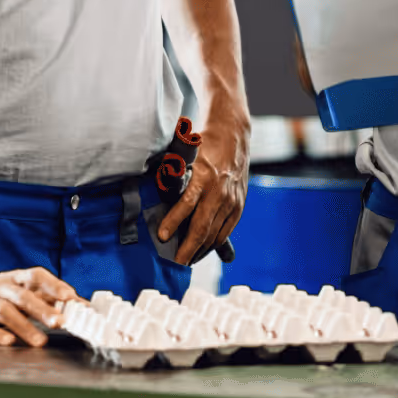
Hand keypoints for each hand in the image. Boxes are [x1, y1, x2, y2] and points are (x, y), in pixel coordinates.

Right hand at [0, 267, 78, 346]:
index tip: (70, 297)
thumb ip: (44, 299)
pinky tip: (7, 341)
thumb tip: (80, 306)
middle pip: (21, 295)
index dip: (53, 284)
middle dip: (42, 309)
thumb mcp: (15, 293)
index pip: (35, 275)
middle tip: (60, 323)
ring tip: (40, 341)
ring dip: (23, 325)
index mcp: (13, 279)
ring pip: (2, 310)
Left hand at [157, 110, 248, 264]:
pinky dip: (214, 243)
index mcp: (204, 176)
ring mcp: (231, 200)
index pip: (186, 204)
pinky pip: (226, 231)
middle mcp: (219, 191)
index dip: (173, 222)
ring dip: (200, 250)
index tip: (162, 236)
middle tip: (176, 262)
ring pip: (215, 234)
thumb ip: (174, 175)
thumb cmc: (205, 144)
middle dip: (188, 248)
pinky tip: (204, 250)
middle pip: (202, 227)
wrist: (233, 135)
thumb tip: (158, 194)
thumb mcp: (186, 155)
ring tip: (187, 259)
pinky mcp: (239, 205)